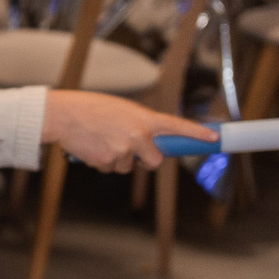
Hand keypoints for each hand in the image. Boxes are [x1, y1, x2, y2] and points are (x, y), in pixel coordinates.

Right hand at [40, 92, 217, 172]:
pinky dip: (102, 162)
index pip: (178, 126)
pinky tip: (92, 147)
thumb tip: (147, 143)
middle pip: (154, 161)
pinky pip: (109, 169)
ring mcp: (123, 151)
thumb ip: (139, 124)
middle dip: (144, 160)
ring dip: (116, 159)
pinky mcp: (107, 162)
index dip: (197, 134)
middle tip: (129, 149)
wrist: (64, 116)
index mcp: (144, 119)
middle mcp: (138, 135)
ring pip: (127, 166)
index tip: (214, 138)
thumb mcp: (122, 110)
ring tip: (101, 141)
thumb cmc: (91, 109)